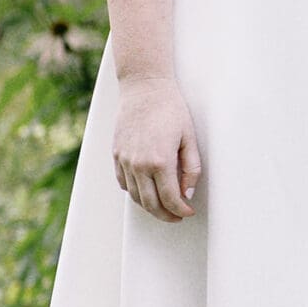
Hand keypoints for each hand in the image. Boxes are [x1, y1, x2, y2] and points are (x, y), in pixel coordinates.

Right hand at [113, 73, 202, 220]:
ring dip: (149, 206)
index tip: (188, 213)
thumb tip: (187, 192)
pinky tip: (146, 192)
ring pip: (135, 196)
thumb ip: (191, 167)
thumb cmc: (171, 110)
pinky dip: (134, 192)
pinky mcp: (116, 155)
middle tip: (177, 217)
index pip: (170, 198)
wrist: (144, 89)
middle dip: (165, 214)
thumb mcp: (190, 137)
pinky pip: (123, 182)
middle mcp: (138, 164)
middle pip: (150, 203)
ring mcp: (124, 160)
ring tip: (163, 208)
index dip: (180, 210)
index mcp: (159, 161)